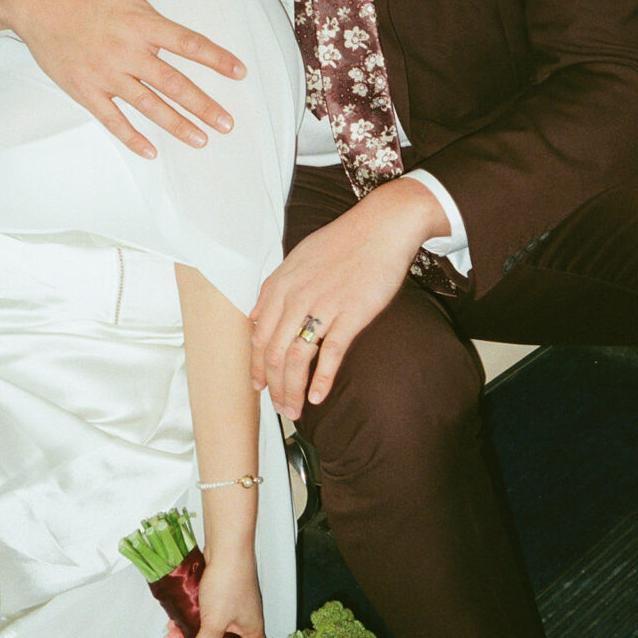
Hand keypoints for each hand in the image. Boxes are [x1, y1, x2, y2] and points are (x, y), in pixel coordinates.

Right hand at [0, 0, 245, 157]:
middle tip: (228, 124)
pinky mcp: (86, 90)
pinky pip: (112, 119)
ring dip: (177, 125)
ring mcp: (106, 74)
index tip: (240, 73)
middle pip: (174, 83)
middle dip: (203, 105)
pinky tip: (151, 152)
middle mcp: (127, 52)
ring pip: (149, 105)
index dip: (216, 58)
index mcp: (140, 23)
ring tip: (202, 140)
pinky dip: (131, 137)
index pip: (187, 43)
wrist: (31, 1)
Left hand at [174, 548, 265, 637]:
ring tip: (172, 634)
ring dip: (192, 630)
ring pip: (212, 623)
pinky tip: (175, 617)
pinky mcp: (222, 588)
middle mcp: (245, 615)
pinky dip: (193, 614)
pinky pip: (207, 608)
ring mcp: (234, 600)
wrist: (225, 547)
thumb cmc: (228, 583)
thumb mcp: (213, 623)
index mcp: (252, 627)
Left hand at [250, 177, 449, 418]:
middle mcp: (296, 297)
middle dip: (273, 387)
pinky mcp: (351, 313)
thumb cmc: (343, 242)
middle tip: (279, 408)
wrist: (382, 226)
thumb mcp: (298, 258)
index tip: (260, 387)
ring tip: (294, 410)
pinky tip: (317, 398)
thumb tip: (255, 315)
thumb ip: (274, 288)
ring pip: (296, 358)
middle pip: (274, 353)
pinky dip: (322, 380)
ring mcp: (323, 306)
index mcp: (281, 285)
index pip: (259, 336)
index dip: (257, 367)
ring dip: (292, 390)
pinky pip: (330, 353)